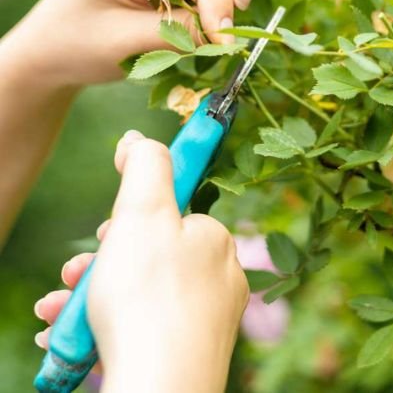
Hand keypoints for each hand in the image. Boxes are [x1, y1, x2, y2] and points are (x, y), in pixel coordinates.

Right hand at [33, 130, 247, 392]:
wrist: (160, 384)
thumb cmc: (149, 298)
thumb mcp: (142, 214)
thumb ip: (145, 168)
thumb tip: (140, 139)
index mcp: (216, 241)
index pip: (168, 215)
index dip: (126, 221)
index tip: (105, 234)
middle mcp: (218, 279)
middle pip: (147, 257)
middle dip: (99, 263)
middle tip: (76, 273)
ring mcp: (203, 320)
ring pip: (134, 296)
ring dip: (86, 298)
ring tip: (59, 310)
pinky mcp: (183, 353)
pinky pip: (136, 331)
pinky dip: (97, 331)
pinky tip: (69, 338)